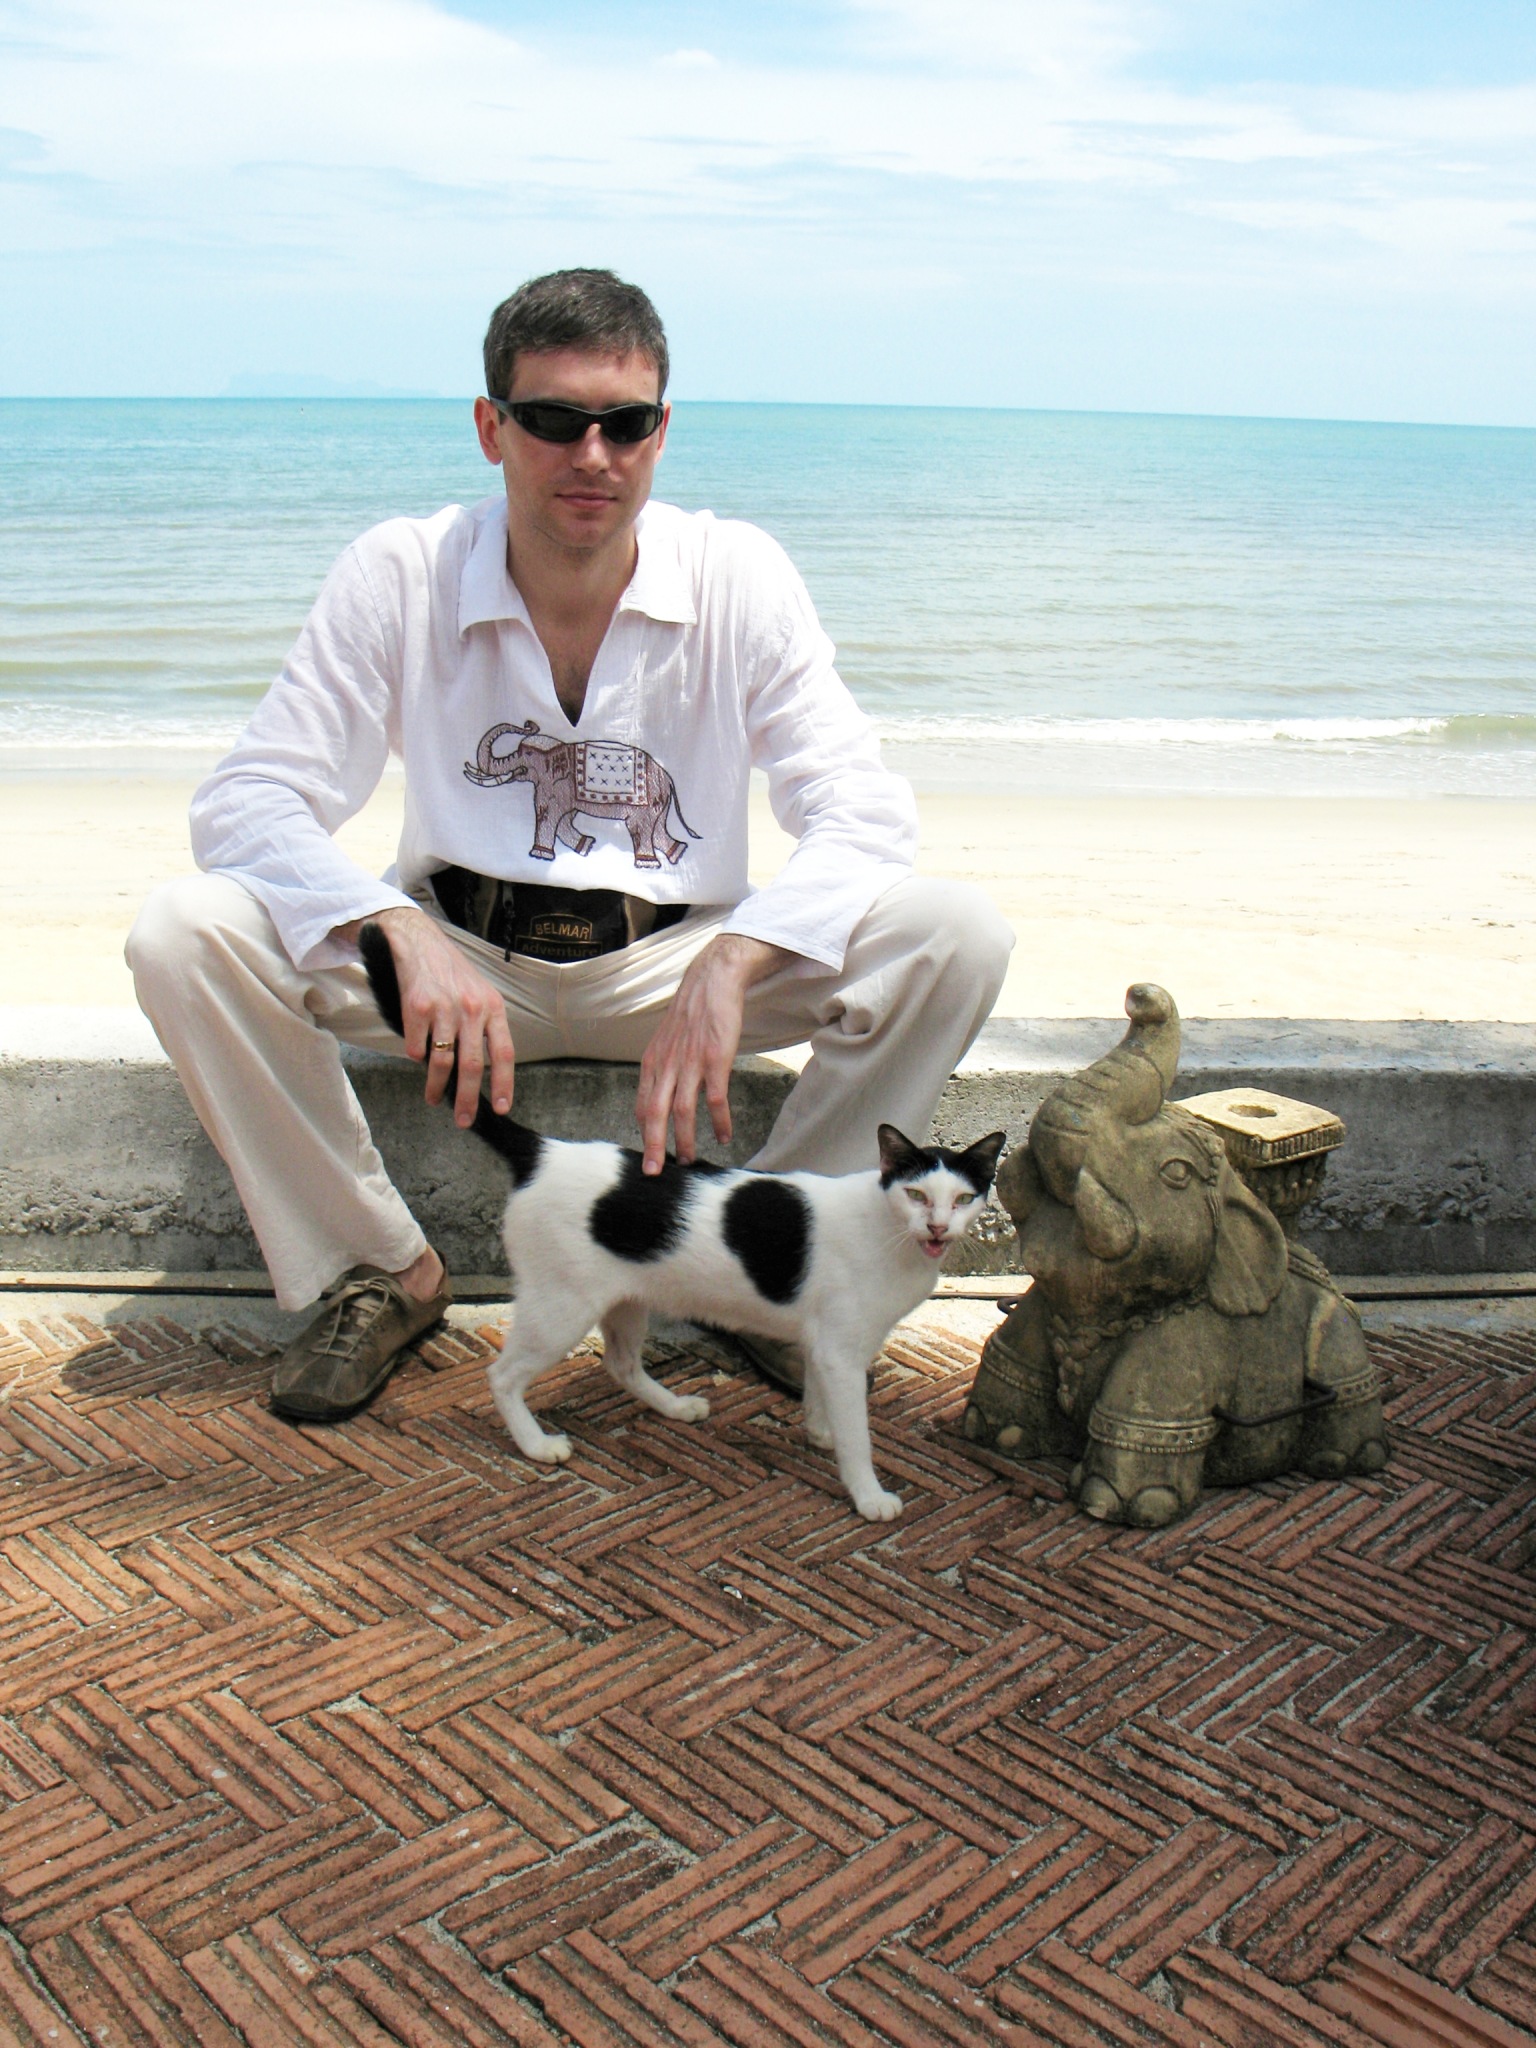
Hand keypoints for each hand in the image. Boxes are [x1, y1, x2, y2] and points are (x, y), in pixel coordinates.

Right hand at [337, 906, 513, 1127]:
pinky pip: (416, 1047)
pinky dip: (415, 1056)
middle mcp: (471, 1008)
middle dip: (468, 1099)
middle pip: (472, 1065)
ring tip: (433, 1099)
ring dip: (436, 1087)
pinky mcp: (416, 1006)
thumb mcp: (479, 994)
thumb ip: (484, 1027)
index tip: (502, 1108)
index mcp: (492, 1007)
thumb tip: (481, 1071)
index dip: (505, 1083)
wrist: (417, 941)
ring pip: (442, 1062)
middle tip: (463, 1120)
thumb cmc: (450, 972)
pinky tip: (416, 1055)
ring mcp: (444, 1007)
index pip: (504, 1053)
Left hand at [636, 933, 787, 1173]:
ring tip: (689, 1160)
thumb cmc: (692, 1013)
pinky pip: (715, 1099)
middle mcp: (666, 1065)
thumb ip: (662, 1068)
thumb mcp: (666, 1041)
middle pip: (654, 1114)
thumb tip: (659, 1095)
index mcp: (652, 1063)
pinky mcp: (715, 1060)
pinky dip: (719, 1121)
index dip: (643, 1132)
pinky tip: (724, 1136)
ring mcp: (690, 1064)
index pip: (641, 1105)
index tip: (647, 1154)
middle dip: (653, 1146)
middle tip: (654, 1172)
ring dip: (685, 1140)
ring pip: (682, 1111)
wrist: (711, 982)